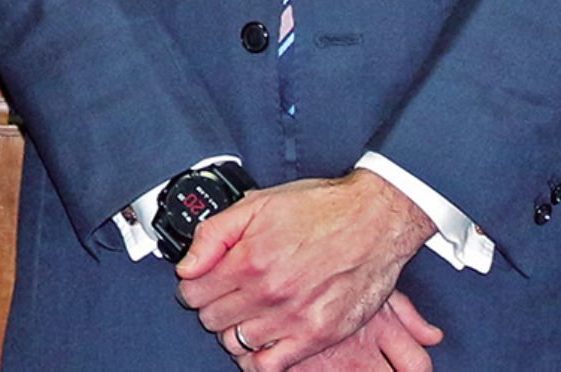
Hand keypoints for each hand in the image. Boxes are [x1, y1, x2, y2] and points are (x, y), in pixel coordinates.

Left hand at [176, 170, 437, 369]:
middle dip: (212, 306)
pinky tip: (259, 341)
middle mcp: (270, 292)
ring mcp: (294, 317)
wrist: (374, 220)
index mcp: (249, 260)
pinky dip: (258, 358)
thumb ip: (213, 235)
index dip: (193, 286)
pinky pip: (271, 365)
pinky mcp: (318, 335)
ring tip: (246, 313)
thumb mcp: (256, 204)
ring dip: (234, 329)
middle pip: (212, 320)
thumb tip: (186, 266)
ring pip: (236, 342)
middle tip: (226, 294)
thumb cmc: (319, 209)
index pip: (193, 292)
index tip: (202, 282)